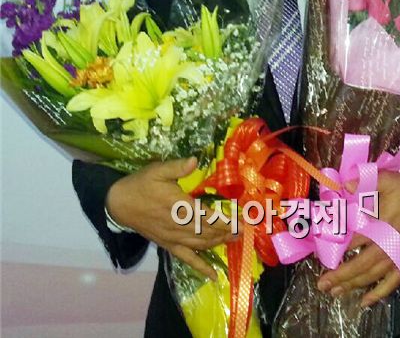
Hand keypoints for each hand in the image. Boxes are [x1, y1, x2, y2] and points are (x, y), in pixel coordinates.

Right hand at [106, 158, 239, 279]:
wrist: (119, 204)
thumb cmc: (141, 184)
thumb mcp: (157, 170)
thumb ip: (177, 167)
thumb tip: (194, 161)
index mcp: (178, 206)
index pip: (207, 216)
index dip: (226, 220)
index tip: (241, 220)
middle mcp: (178, 225)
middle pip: (208, 232)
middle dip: (228, 231)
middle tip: (244, 229)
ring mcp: (173, 238)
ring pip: (201, 244)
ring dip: (219, 243)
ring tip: (235, 240)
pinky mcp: (168, 245)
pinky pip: (187, 259)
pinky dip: (201, 267)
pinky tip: (213, 276)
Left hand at [317, 171, 399, 305]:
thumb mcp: (388, 178)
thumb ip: (366, 181)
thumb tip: (345, 186)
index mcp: (384, 224)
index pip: (357, 239)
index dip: (339, 247)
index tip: (320, 254)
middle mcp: (391, 244)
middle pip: (363, 264)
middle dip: (342, 275)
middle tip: (322, 283)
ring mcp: (399, 255)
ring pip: (374, 275)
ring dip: (354, 285)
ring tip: (335, 292)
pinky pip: (393, 282)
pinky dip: (379, 293)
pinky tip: (365, 302)